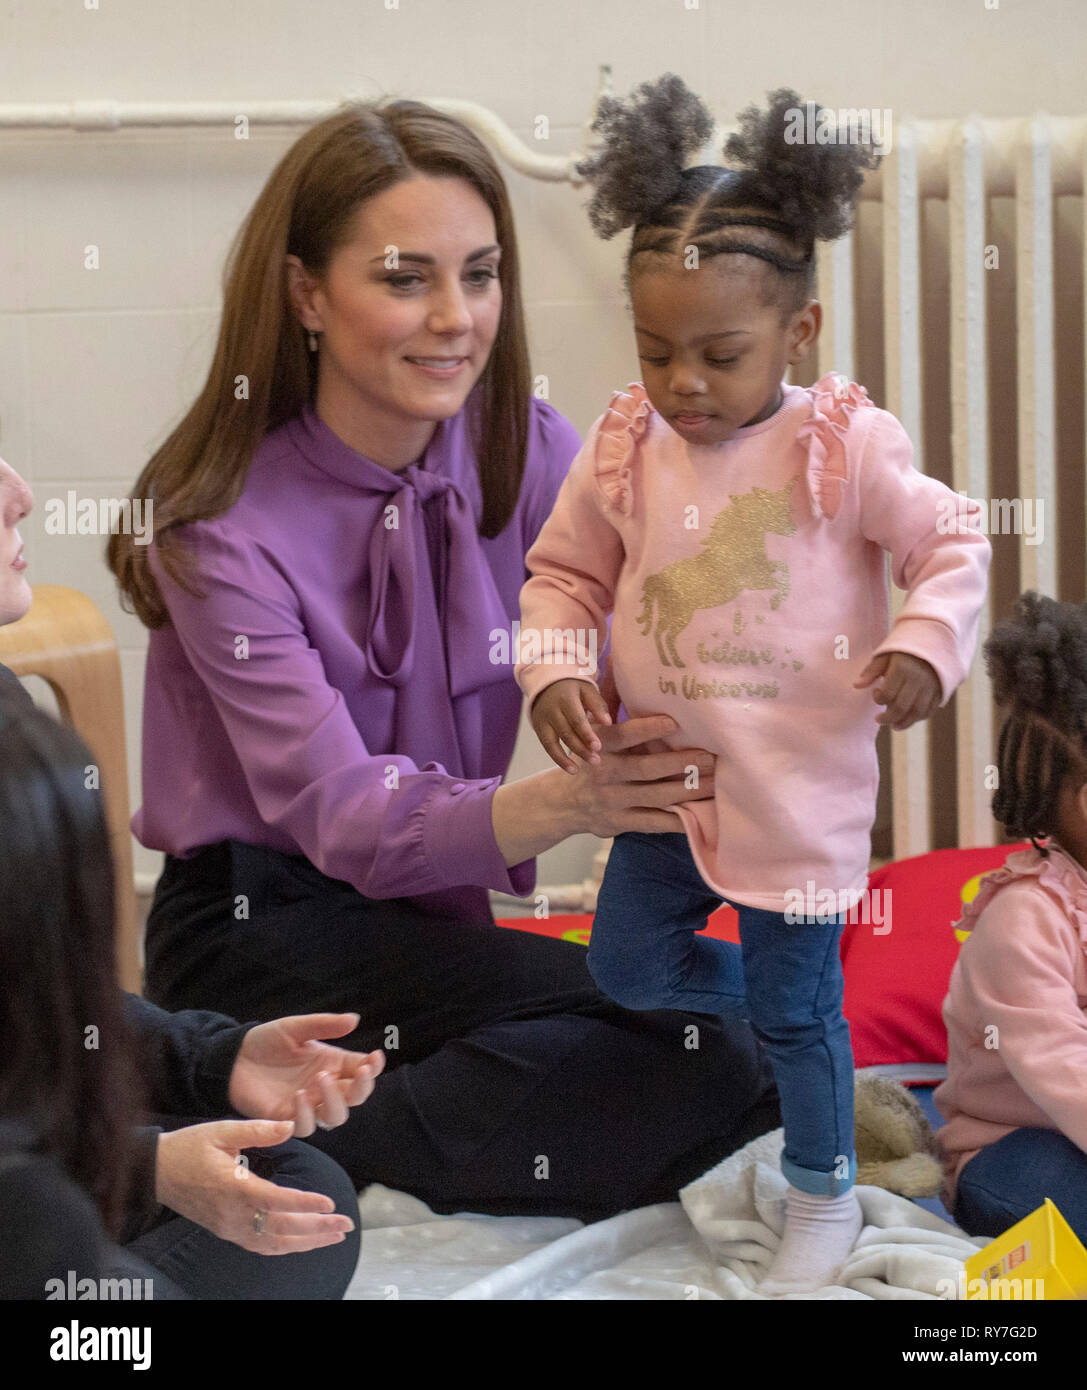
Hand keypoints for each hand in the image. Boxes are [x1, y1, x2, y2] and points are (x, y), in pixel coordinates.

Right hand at [154, 1119, 353, 1253]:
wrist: (155, 1173)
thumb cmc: (189, 1147)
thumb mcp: (222, 1130)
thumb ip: (259, 1129)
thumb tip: (291, 1125)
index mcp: (233, 1188)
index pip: (275, 1201)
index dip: (304, 1204)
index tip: (330, 1204)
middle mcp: (233, 1215)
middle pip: (281, 1228)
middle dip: (317, 1228)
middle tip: (346, 1225)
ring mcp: (230, 1228)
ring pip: (275, 1243)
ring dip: (308, 1241)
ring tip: (335, 1236)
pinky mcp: (227, 1232)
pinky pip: (261, 1246)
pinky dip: (286, 1247)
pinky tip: (305, 1242)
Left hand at [228, 1013, 384, 1136]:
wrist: (233, 1058)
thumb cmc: (267, 1041)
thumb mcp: (296, 1028)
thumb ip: (324, 1025)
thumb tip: (355, 1019)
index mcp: (332, 1064)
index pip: (363, 1071)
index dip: (374, 1068)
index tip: (375, 1058)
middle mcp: (325, 1086)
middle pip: (355, 1098)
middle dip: (362, 1088)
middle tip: (359, 1073)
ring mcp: (307, 1104)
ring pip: (335, 1116)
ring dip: (335, 1101)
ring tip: (321, 1079)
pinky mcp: (286, 1118)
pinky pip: (305, 1126)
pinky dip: (307, 1115)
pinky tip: (300, 1096)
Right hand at [531, 678, 612, 772]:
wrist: (547, 683)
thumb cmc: (573, 688)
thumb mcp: (587, 689)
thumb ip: (598, 705)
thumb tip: (608, 723)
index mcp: (566, 698)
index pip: (576, 719)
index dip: (587, 734)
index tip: (598, 747)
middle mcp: (552, 710)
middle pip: (566, 733)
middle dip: (581, 748)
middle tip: (596, 761)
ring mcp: (543, 720)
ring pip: (554, 742)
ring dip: (568, 757)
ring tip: (582, 768)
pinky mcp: (539, 729)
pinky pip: (548, 747)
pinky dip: (559, 759)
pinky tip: (572, 770)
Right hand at [564, 712, 715, 836]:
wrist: (564, 802)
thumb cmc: (595, 762)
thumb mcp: (598, 740)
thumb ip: (623, 727)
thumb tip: (658, 705)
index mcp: (601, 745)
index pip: (623, 735)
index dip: (648, 729)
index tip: (675, 722)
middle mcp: (604, 772)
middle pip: (647, 768)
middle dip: (682, 763)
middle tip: (711, 758)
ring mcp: (612, 800)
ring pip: (656, 796)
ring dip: (688, 790)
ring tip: (714, 783)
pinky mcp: (619, 823)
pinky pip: (654, 822)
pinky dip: (678, 820)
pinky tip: (700, 815)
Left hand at [853, 651, 940, 729]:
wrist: (933, 639)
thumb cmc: (903, 647)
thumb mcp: (885, 654)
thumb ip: (871, 671)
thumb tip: (856, 686)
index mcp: (903, 669)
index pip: (887, 694)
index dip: (878, 699)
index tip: (876, 693)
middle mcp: (919, 679)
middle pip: (902, 707)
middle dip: (888, 718)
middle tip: (879, 720)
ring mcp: (931, 686)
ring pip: (917, 712)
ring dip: (904, 723)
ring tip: (894, 726)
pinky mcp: (941, 690)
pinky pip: (930, 709)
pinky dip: (919, 718)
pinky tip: (909, 718)